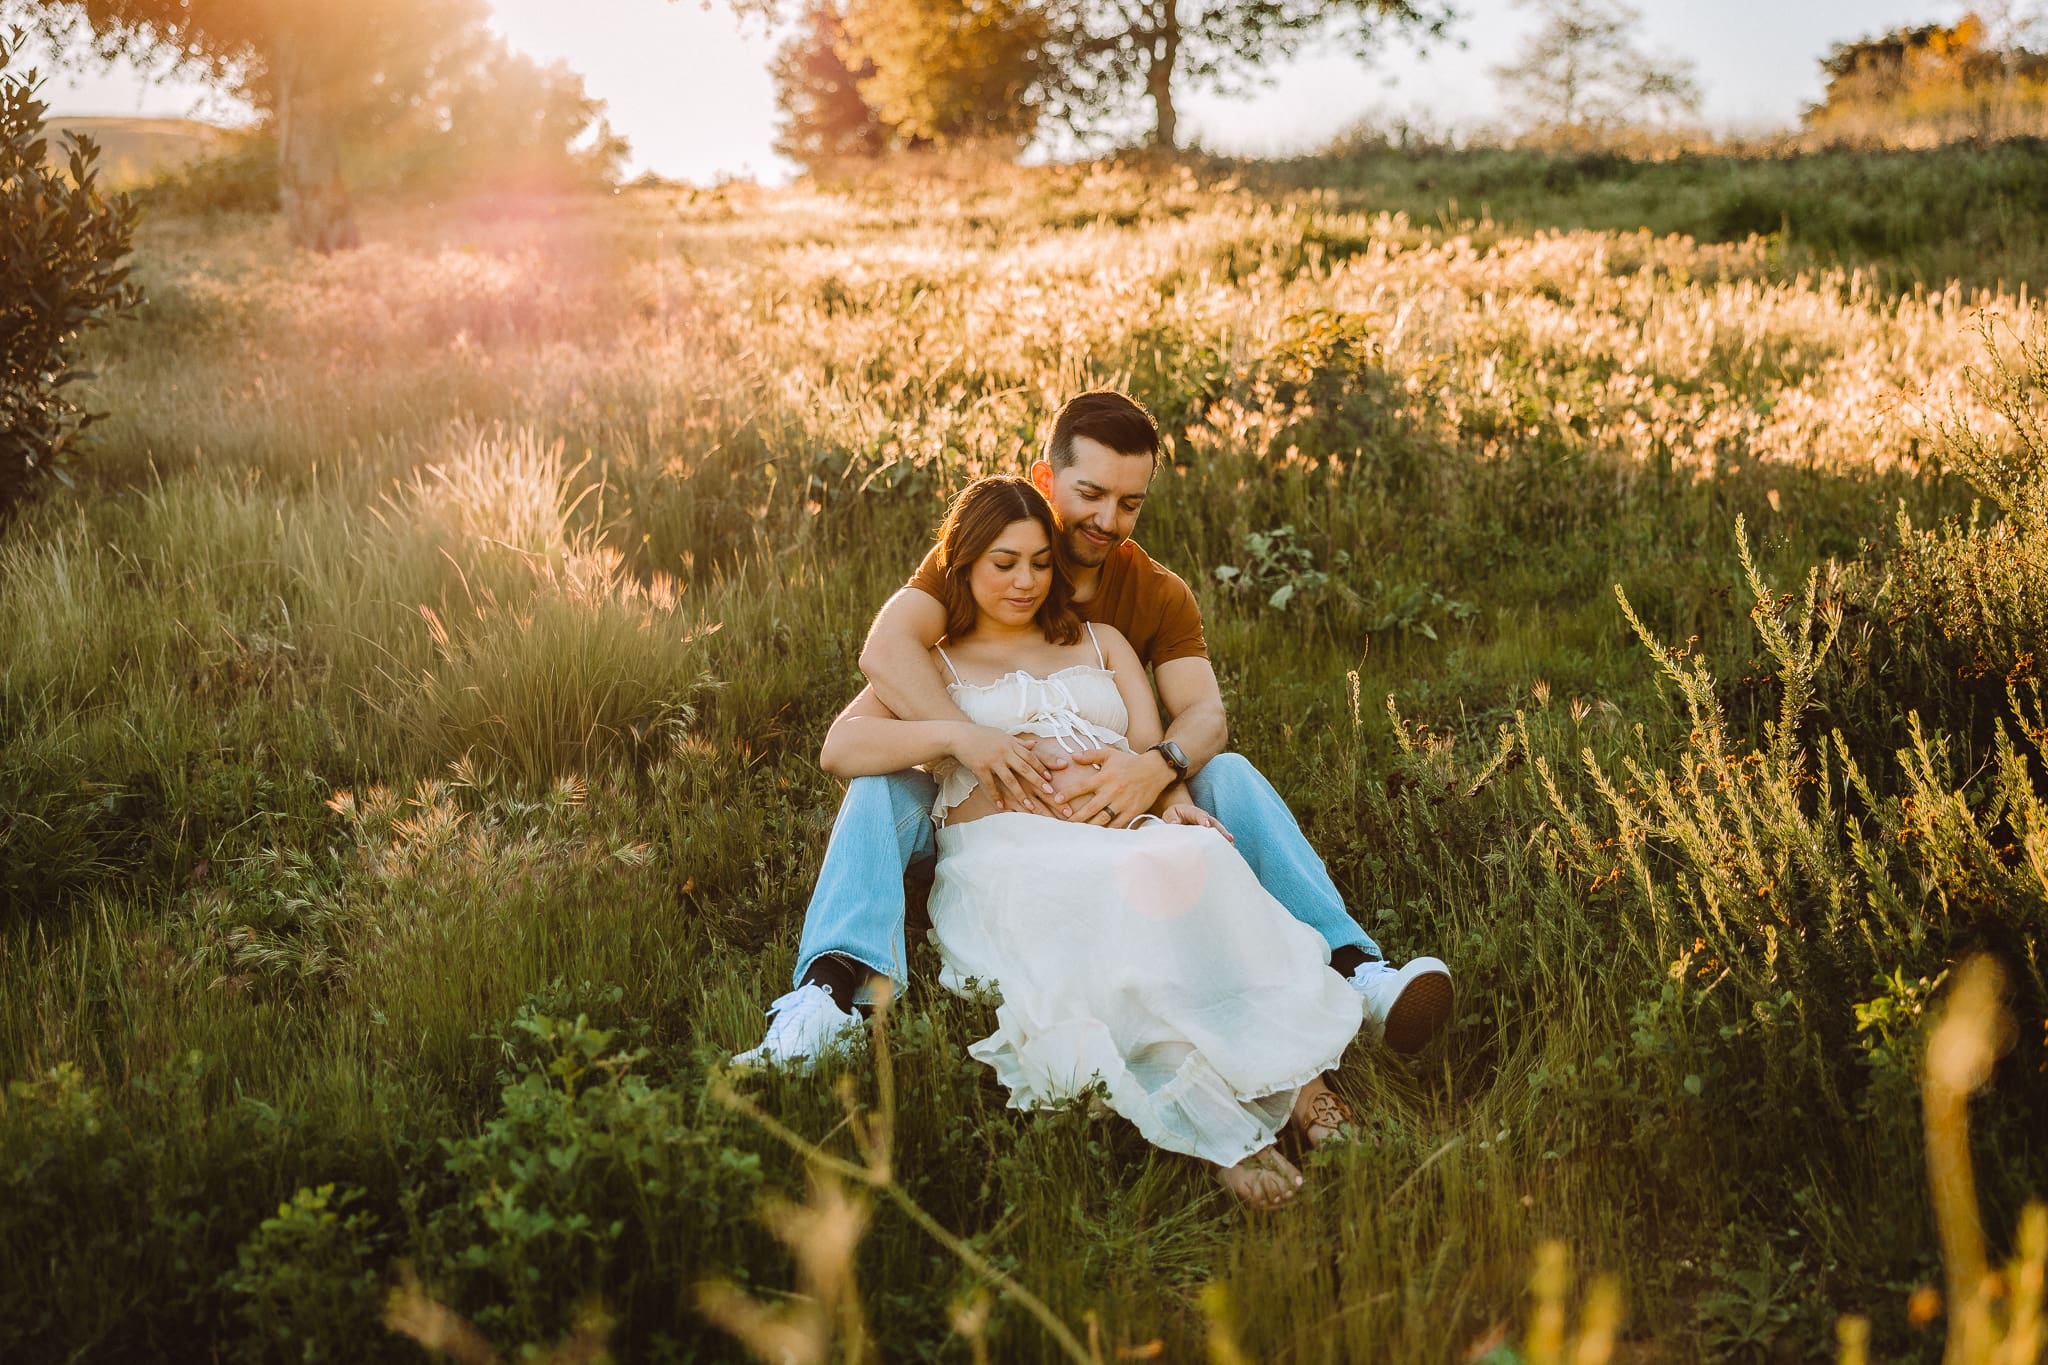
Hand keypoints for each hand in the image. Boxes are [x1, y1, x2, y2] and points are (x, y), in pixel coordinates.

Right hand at [951, 726, 1053, 813]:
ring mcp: (992, 760)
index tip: (1050, 778)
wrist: (960, 735)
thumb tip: (1035, 744)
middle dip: (1038, 781)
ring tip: (1030, 807)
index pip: (1030, 757)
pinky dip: (996, 796)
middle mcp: (1004, 752)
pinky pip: (990, 785)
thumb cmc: (982, 735)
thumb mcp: (1003, 735)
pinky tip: (1002, 807)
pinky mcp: (980, 767)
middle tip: (1050, 793)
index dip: (1041, 767)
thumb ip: (1019, 742)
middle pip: (1024, 768)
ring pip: (1010, 780)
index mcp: (1011, 744)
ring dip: (1021, 794)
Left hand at [1049, 746, 1173, 827]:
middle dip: (1076, 817)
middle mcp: (1113, 791)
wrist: (1155, 770)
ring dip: (1089, 826)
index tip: (1056, 800)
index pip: (1082, 786)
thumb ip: (1091, 755)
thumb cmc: (1129, 762)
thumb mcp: (1110, 754)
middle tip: (1064, 823)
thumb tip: (1073, 756)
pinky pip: (1118, 824)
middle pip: (1091, 808)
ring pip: (1103, 819)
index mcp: (1105, 777)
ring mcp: (1123, 802)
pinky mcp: (1132, 811)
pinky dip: (1107, 831)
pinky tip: (1098, 836)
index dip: (1068, 794)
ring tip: (1077, 833)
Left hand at [1162, 803, 1232, 840]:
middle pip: (1214, 823)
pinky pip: (1218, 837)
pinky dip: (1223, 844)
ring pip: (1218, 831)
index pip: (1198, 814)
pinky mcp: (1210, 833)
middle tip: (1228, 838)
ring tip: (1232, 847)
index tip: (1207, 825)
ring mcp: (1209, 825)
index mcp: (1192, 811)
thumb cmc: (1173, 816)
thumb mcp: (1170, 814)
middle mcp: (1204, 817)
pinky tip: (1230, 851)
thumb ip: (1171, 818)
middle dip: (1221, 831)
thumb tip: (1174, 824)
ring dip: (1225, 838)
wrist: (1178, 816)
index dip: (1203, 819)